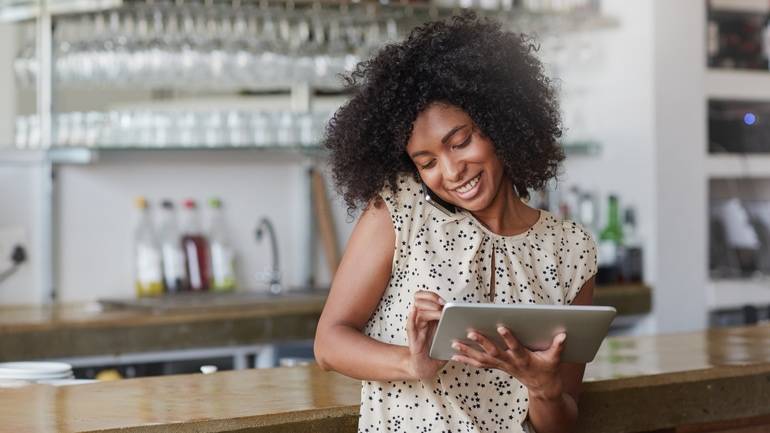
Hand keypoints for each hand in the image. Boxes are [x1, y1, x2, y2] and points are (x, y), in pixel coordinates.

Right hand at [405, 290, 447, 379]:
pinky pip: (410, 326)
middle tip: (441, 304)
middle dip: (431, 299)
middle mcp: (421, 320)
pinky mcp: (413, 339)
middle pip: (419, 300)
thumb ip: (454, 327)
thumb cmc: (437, 352)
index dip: (433, 296)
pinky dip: (411, 317)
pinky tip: (413, 310)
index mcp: (430, 317)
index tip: (444, 301)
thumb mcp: (448, 337)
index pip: (426, 298)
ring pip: (418, 311)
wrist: (427, 368)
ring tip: (438, 311)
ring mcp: (417, 329)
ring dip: (428, 308)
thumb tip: (469, 320)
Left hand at [451, 327, 565, 398]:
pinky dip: (467, 359)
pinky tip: (454, 355)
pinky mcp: (497, 367)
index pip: (515, 348)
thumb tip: (563, 335)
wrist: (542, 387)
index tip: (501, 327)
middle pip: (493, 352)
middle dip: (481, 342)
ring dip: (467, 352)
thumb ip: (558, 347)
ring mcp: (502, 366)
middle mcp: (510, 363)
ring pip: (482, 359)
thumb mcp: (555, 359)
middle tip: (469, 332)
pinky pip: (479, 364)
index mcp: (524, 359)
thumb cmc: (548, 369)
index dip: (509, 338)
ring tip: (454, 344)